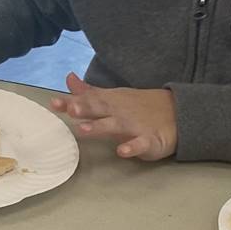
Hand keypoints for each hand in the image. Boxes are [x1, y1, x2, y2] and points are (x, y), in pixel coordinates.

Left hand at [48, 72, 178, 160]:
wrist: (177, 112)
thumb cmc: (137, 107)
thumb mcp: (112, 96)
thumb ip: (89, 92)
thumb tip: (69, 78)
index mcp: (109, 102)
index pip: (88, 100)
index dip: (70, 102)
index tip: (53, 103)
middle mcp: (119, 112)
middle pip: (100, 109)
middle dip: (84, 109)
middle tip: (70, 109)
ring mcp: (134, 126)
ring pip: (115, 126)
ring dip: (99, 127)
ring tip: (83, 130)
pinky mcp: (149, 140)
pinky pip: (140, 144)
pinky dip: (132, 148)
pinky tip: (122, 151)